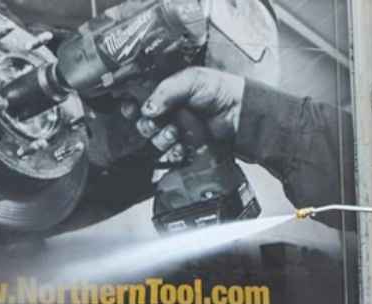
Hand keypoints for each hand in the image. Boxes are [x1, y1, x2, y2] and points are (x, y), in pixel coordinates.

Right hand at [131, 68, 246, 163]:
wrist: (240, 114)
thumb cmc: (220, 90)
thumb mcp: (191, 80)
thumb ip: (166, 91)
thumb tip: (147, 108)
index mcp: (167, 91)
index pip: (140, 99)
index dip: (132, 106)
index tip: (131, 110)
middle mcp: (169, 111)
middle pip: (145, 123)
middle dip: (149, 125)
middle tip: (158, 122)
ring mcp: (177, 130)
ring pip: (156, 140)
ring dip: (163, 138)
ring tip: (175, 133)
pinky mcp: (186, 147)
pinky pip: (171, 155)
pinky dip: (173, 153)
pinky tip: (181, 147)